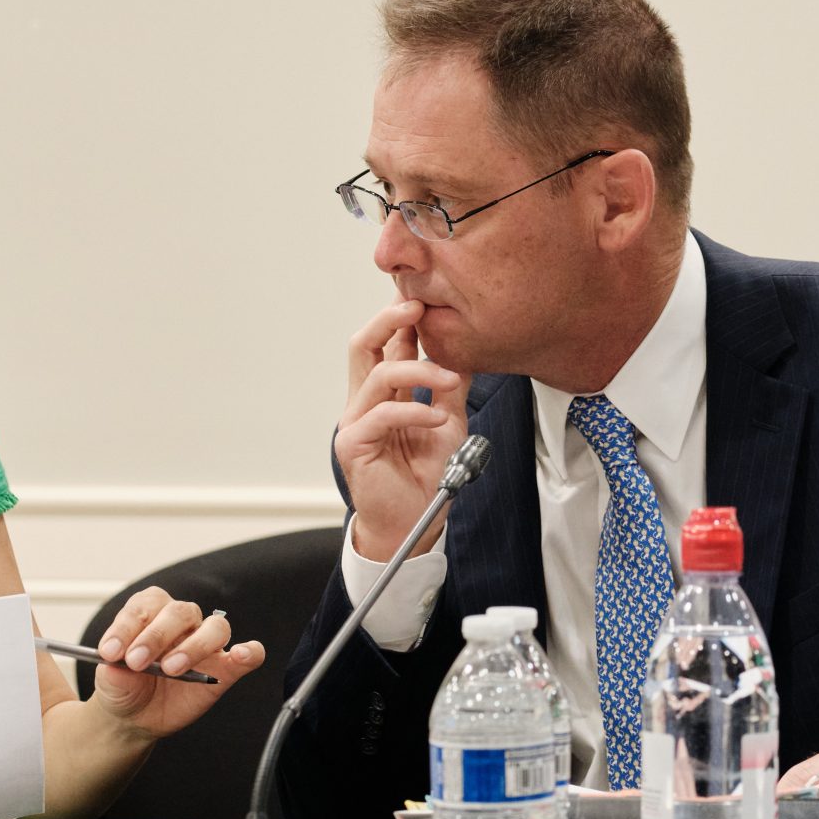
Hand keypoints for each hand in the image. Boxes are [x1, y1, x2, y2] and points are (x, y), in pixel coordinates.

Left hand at [87, 586, 264, 739]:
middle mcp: (179, 621)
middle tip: (136, 662)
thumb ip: (113, 670)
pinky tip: (241, 655)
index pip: (143, 607)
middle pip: (178, 612)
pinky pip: (249, 654)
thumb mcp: (109, 681)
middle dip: (156, 636)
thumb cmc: (124, 687)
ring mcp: (204, 643)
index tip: (110, 651)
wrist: (133, 716)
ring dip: (194, 646)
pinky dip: (249, 652)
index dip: (125, 627)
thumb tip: (117, 664)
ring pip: (214, 627)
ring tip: (172, 669)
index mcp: (149, 612)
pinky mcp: (224, 669)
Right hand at [336, 299, 472, 561]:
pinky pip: (382, 415)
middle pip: (364, 345)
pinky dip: (414, 410)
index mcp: (383, 393)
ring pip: (377, 375)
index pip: (386, 344)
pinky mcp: (354, 444)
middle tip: (417, 306)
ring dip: (418, 370)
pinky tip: (436, 416)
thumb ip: (450, 388)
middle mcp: (364, 401)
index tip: (425, 295)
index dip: (401, 317)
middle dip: (389, 320)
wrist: (413, 523)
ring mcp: (355, 421)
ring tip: (448, 379)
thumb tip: (465, 351)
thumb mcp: (448, 422)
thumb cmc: (424, 476)